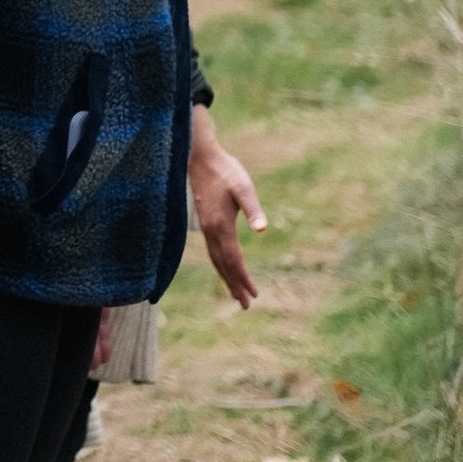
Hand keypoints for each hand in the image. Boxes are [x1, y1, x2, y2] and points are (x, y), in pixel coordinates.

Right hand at [189, 107, 264, 308]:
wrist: (200, 156)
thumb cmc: (225, 170)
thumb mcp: (244, 188)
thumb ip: (252, 209)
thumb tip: (262, 229)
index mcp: (221, 226)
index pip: (234, 260)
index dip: (244, 278)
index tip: (255, 295)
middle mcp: (210, 231)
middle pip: (223, 265)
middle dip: (234, 285)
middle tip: (246, 305)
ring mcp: (205, 227)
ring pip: (216, 259)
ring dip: (227, 277)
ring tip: (236, 293)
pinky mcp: (205, 221)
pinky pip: (213, 250)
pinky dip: (220, 264)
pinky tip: (225, 265)